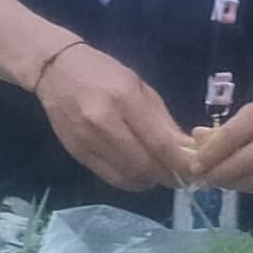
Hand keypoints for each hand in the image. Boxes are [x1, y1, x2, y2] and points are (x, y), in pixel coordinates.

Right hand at [38, 42, 200, 189]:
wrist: (55, 70)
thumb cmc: (104, 72)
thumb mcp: (140, 87)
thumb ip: (163, 121)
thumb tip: (187, 150)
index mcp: (124, 99)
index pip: (159, 143)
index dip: (181, 162)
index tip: (197, 170)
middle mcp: (103, 123)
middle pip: (144, 165)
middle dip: (168, 176)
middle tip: (182, 176)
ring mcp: (87, 141)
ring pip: (128, 176)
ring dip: (150, 181)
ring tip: (161, 173)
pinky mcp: (76, 153)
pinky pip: (110, 177)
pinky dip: (130, 181)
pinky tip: (139, 173)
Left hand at [189, 70, 252, 194]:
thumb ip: (236, 121)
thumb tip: (198, 139)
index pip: (235, 135)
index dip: (212, 154)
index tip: (195, 164)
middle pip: (246, 162)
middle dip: (220, 175)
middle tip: (204, 180)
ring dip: (235, 185)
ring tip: (221, 183)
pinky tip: (244, 184)